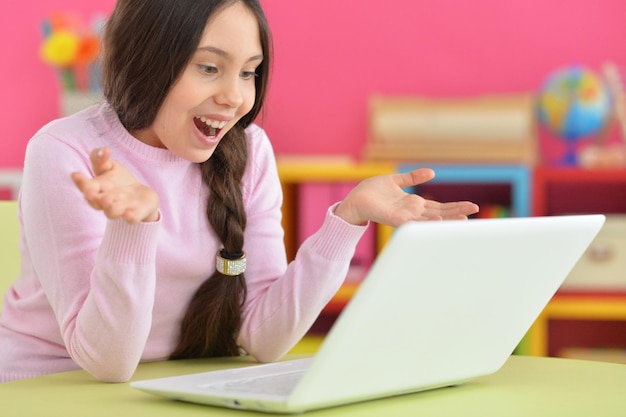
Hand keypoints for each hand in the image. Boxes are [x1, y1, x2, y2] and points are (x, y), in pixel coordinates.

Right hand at [71, 147, 159, 223]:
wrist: (140, 196)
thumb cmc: (118, 181)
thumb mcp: (109, 167)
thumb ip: (102, 159)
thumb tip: (103, 150)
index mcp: (97, 189)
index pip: (85, 186)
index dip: (80, 182)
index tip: (75, 174)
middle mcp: (106, 201)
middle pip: (96, 202)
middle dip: (93, 198)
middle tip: (91, 192)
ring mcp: (121, 209)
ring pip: (112, 212)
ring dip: (110, 207)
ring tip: (108, 200)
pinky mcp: (136, 213)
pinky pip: (133, 217)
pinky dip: (131, 216)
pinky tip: (129, 215)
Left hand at [334, 168, 478, 226]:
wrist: (354, 200)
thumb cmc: (372, 192)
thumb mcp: (396, 181)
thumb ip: (412, 178)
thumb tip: (432, 173)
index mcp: (414, 204)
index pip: (439, 206)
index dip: (455, 206)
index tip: (472, 206)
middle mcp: (412, 212)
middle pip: (440, 213)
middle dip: (457, 212)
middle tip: (476, 211)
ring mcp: (405, 217)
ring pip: (430, 219)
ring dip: (446, 219)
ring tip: (463, 219)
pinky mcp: (395, 219)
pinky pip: (413, 221)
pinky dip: (426, 221)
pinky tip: (438, 219)